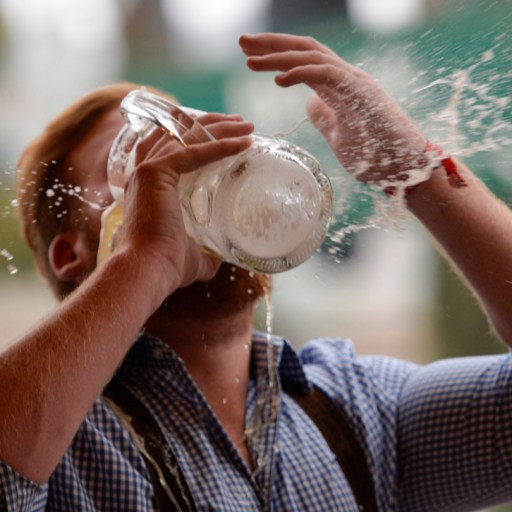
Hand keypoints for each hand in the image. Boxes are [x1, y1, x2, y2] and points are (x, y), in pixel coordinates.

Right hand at [116, 113, 253, 294]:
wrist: (149, 271)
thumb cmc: (168, 266)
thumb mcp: (194, 252)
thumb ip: (207, 249)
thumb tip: (223, 256)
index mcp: (150, 187)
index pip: (172, 148)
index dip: (199, 137)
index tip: (228, 134)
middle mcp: (144, 173)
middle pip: (178, 133)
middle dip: (212, 124)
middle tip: (241, 123)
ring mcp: (147, 170)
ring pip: (186, 136)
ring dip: (219, 128)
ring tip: (247, 125)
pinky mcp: (155, 173)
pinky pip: (193, 151)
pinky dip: (220, 145)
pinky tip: (244, 143)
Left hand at [239, 33, 427, 186]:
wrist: (406, 168)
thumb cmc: (376, 155)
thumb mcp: (340, 135)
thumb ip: (325, 116)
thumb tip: (309, 104)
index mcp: (339, 85)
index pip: (304, 60)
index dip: (276, 54)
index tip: (249, 56)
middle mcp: (346, 76)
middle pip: (304, 49)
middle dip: (271, 44)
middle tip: (241, 42)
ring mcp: (355, 82)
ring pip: (312, 56)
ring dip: (279, 56)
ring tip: (249, 59)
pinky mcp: (360, 93)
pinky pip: (326, 75)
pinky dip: (300, 73)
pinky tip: (278, 79)